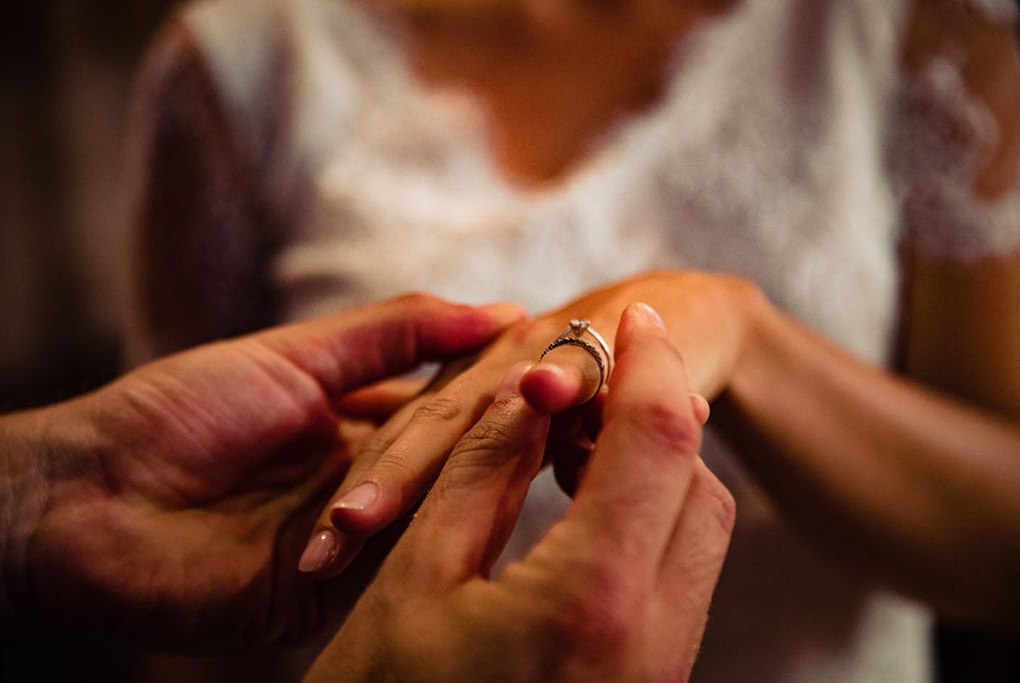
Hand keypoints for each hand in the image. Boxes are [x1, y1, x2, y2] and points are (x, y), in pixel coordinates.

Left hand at [0, 294, 521, 648]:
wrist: (90, 497)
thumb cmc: (180, 412)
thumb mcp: (298, 355)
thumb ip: (395, 333)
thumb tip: (497, 311)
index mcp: (359, 425)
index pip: (455, 403)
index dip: (508, 380)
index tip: (570, 358)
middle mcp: (371, 482)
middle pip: (456, 454)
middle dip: (510, 423)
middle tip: (578, 396)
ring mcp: (359, 539)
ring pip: (440, 507)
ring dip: (487, 471)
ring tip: (552, 433)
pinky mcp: (337, 592)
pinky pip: (404, 563)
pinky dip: (443, 532)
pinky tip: (498, 497)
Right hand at [305, 303, 734, 682]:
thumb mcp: (414, 577)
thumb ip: (478, 471)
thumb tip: (527, 393)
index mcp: (594, 598)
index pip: (655, 438)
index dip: (644, 365)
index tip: (632, 318)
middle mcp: (653, 638)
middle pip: (697, 483)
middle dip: (657, 413)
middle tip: (593, 380)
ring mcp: (660, 670)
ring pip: (697, 531)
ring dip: (654, 467)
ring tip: (579, 435)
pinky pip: (677, 576)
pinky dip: (646, 518)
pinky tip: (584, 501)